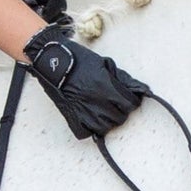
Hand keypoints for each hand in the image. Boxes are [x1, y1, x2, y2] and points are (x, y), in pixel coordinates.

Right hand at [24, 24, 148, 138]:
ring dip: (107, 121)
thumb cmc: (78, 59)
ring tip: (104, 113)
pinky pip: (85, 132)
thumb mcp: (103, 63)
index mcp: (106, 86)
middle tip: (116, 105)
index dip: (132, 102)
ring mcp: (83, 111)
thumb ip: (121, 77)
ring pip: (104, 127)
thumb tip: (138, 88)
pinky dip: (90, 129)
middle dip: (121, 112)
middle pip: (119, 118)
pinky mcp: (71, 116)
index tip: (129, 100)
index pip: (129, 104)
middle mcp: (96, 101)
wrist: (52, 60)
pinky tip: (91, 120)